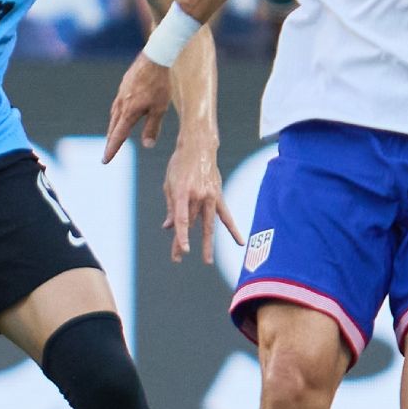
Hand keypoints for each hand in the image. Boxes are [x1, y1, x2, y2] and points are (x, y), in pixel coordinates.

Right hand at [103, 54, 171, 163]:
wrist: (155, 58)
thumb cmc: (159, 84)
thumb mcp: (160, 109)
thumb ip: (152, 127)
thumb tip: (147, 145)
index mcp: (129, 112)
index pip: (118, 136)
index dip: (112, 150)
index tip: (105, 160)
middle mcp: (121, 104)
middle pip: (113, 127)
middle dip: (111, 141)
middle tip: (108, 152)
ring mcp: (121, 94)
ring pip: (114, 115)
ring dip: (113, 127)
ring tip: (112, 135)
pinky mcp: (124, 86)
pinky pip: (118, 104)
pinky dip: (117, 114)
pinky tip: (121, 112)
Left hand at [163, 133, 241, 263]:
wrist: (198, 146)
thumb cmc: (179, 165)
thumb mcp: (169, 184)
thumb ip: (170, 207)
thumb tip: (168, 227)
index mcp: (182, 192)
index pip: (182, 219)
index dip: (182, 236)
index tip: (183, 251)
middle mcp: (197, 196)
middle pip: (190, 225)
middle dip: (182, 242)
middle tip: (177, 258)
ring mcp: (210, 196)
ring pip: (208, 225)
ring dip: (207, 244)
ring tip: (207, 261)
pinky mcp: (218, 196)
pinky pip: (226, 215)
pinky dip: (233, 229)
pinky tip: (239, 242)